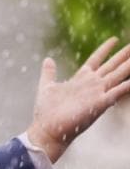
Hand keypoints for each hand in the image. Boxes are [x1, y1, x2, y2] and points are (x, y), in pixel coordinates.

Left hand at [27, 37, 129, 162]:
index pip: (96, 60)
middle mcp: (91, 85)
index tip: (114, 39)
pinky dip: (126, 86)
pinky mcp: (99, 104)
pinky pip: (117, 92)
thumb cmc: (47, 111)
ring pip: (117, 76)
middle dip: (123, 55)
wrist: (48, 129)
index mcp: (80, 79)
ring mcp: (96, 94)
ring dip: (128, 66)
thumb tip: (48, 59)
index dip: (104, 50)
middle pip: (111, 66)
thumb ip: (49, 73)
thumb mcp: (47, 86)